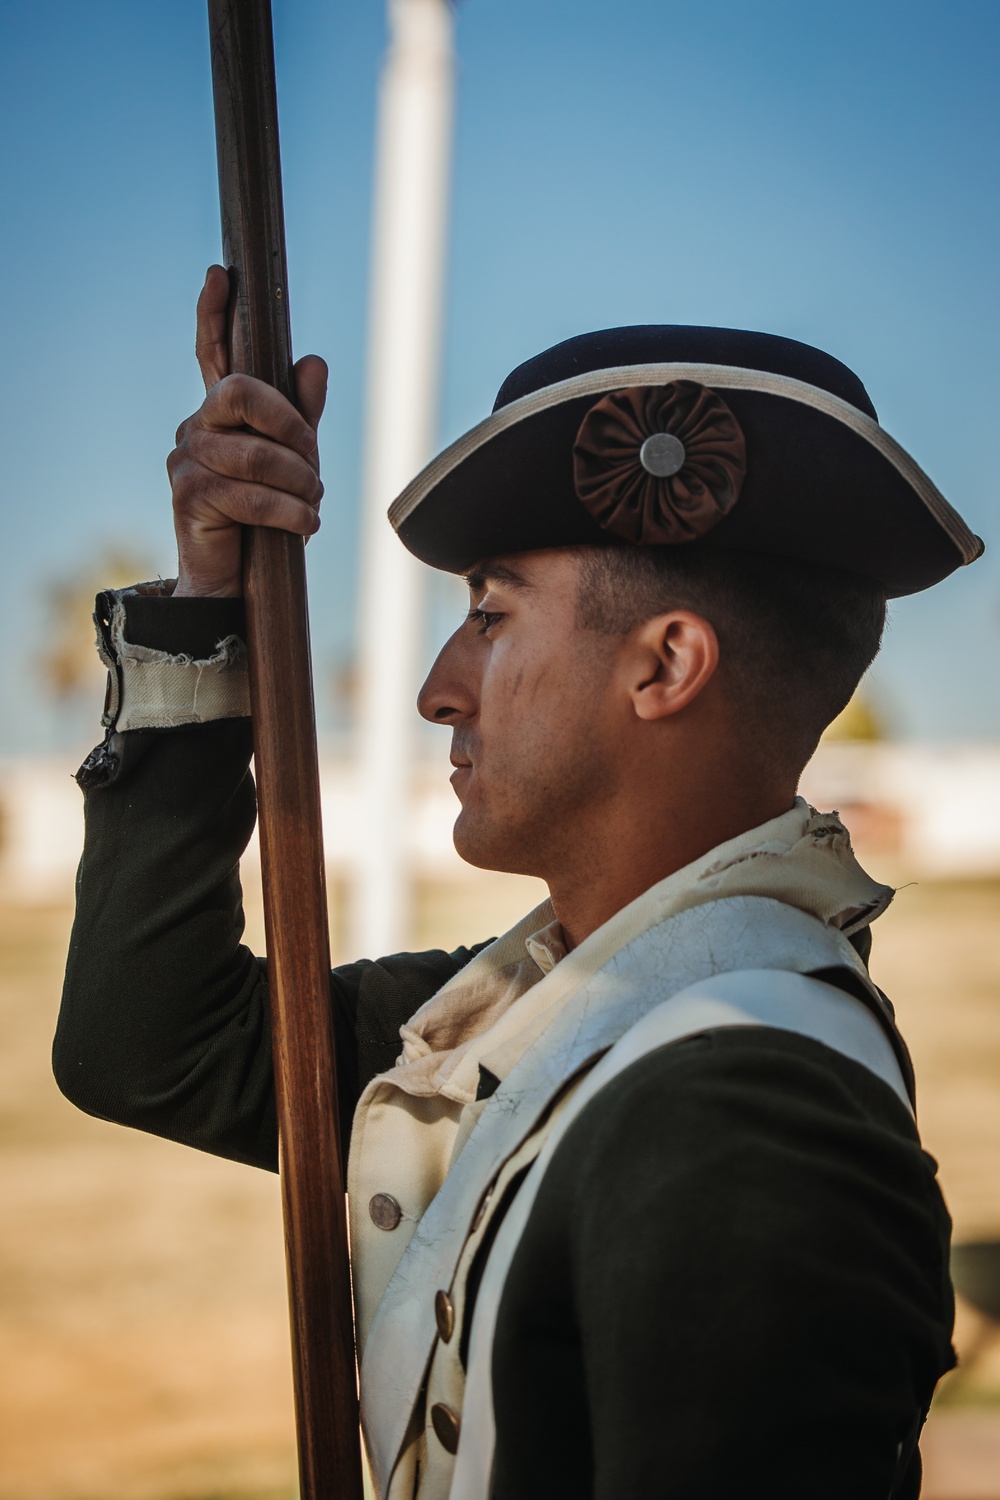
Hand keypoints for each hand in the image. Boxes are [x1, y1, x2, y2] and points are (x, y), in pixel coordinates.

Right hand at [167, 265, 328, 596]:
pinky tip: (303, 526)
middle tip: (313, 462)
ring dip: (299, 483)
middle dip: (291, 425)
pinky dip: (289, 512)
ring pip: (256, 453)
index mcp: (221, 412)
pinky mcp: (188, 495)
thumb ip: (301, 417)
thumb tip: (312, 362)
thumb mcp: (293, 464)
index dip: (214, 314)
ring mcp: (186, 459)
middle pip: (242, 392)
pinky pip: (249, 493)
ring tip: (311, 506)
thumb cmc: (265, 520)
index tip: (222, 274)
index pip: (213, 353)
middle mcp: (197, 426)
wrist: (234, 583)